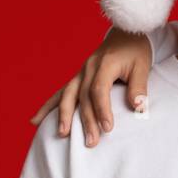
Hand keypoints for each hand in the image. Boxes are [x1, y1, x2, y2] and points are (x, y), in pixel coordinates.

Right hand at [29, 30, 154, 146]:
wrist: (125, 35)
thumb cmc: (135, 52)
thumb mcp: (142, 67)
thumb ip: (139, 87)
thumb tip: (139, 106)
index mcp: (104, 64)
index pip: (100, 89)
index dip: (102, 109)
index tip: (108, 128)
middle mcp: (88, 68)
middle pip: (83, 96)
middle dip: (86, 120)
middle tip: (91, 142)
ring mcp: (80, 73)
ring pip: (68, 95)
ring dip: (63, 115)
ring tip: (62, 134)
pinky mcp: (77, 78)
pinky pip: (60, 93)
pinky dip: (48, 107)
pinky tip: (36, 121)